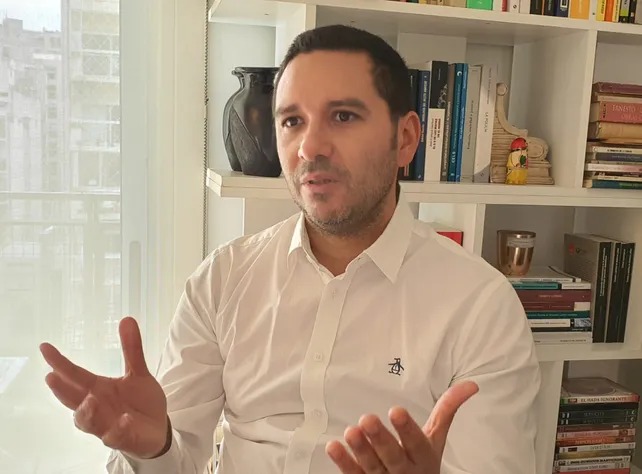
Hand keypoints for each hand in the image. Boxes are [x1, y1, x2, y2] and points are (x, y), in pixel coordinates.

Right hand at [40, 316, 169, 459]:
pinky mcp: (121, 438)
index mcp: (98, 388)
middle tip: (51, 376)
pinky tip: (125, 419)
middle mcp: (97, 406)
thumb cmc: (140, 402)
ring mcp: (106, 424)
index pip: (75, 375)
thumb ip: (132, 349)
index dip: (59, 362)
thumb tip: (126, 319)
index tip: (45, 347)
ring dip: (86, 412)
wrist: (157, 428)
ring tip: (90, 399)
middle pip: (73, 399)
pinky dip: (118, 429)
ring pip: (87, 422)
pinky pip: (115, 436)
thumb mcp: (138, 373)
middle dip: (62, 390)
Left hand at [325, 380, 478, 472]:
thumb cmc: (422, 463)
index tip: (396, 410)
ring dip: (361, 449)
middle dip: (381, 439)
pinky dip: (344, 462)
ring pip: (372, 466)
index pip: (416, 442)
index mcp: (423, 457)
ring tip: (350, 431)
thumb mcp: (436, 439)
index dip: (406, 428)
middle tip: (367, 419)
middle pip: (393, 456)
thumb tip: (470, 385)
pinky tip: (334, 447)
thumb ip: (447, 411)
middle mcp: (404, 471)